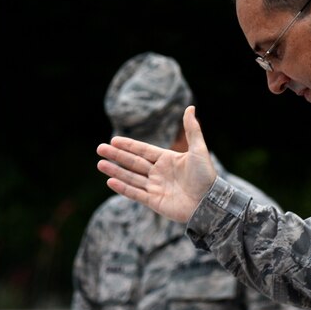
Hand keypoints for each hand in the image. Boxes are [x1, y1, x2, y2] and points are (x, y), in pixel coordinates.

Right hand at [97, 106, 216, 222]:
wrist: (210, 202)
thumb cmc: (207, 176)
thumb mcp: (199, 150)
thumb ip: (193, 129)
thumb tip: (190, 107)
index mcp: (167, 160)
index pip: (143, 150)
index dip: (129, 145)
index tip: (113, 140)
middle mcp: (159, 173)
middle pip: (133, 162)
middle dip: (116, 155)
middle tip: (99, 149)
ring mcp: (155, 188)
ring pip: (131, 177)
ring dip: (115, 171)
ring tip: (100, 164)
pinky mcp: (154, 202)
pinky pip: (135, 193)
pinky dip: (123, 188)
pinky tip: (110, 181)